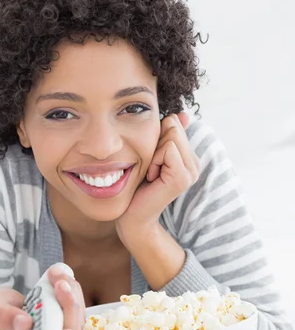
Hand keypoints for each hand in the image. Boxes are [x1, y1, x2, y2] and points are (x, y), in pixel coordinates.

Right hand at [0, 271, 84, 329]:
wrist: (3, 310)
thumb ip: (1, 318)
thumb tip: (25, 323)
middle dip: (69, 313)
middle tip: (60, 286)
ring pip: (77, 325)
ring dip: (72, 297)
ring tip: (56, 275)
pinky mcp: (68, 325)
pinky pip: (78, 312)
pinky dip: (72, 292)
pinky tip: (59, 277)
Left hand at [116, 112, 199, 243]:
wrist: (133, 215)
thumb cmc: (138, 185)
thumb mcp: (152, 155)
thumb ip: (168, 136)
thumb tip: (182, 114)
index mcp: (190, 157)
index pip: (174, 124)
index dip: (157, 138)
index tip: (152, 161)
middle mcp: (195, 164)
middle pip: (174, 128)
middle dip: (155, 144)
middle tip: (151, 168)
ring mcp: (191, 172)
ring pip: (170, 137)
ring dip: (153, 154)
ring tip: (152, 174)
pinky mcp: (182, 177)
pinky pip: (167, 149)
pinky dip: (154, 160)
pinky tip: (152, 178)